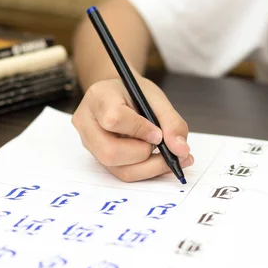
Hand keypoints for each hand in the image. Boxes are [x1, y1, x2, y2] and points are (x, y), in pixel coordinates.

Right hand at [71, 76, 192, 181]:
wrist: (120, 96)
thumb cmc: (135, 93)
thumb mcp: (155, 97)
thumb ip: (171, 122)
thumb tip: (181, 150)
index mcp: (98, 97)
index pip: (113, 119)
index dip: (140, 130)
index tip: (159, 133)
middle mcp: (87, 123)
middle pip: (109, 152)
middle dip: (142, 153)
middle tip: (161, 144)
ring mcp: (90, 144)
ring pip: (117, 169)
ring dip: (149, 167)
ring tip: (169, 156)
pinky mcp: (100, 159)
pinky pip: (124, 173)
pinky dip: (148, 171)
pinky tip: (163, 162)